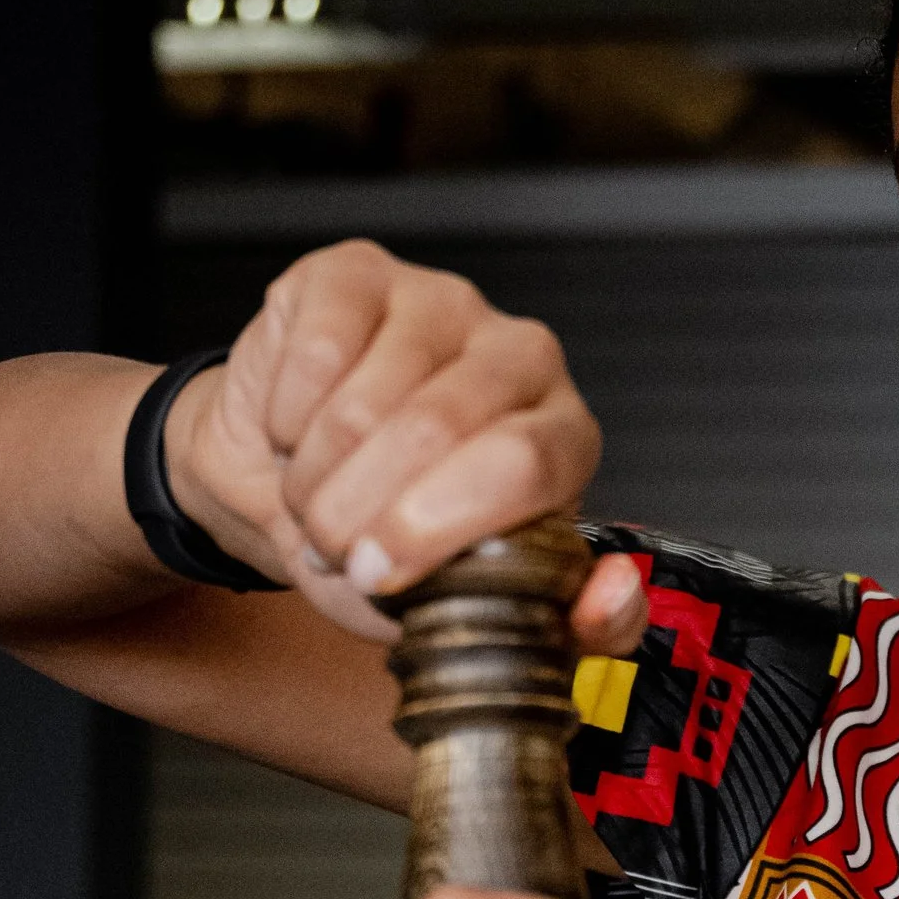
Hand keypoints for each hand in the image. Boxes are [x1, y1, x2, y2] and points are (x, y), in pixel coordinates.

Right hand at [168, 240, 647, 650]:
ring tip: (313, 502)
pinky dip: (284, 422)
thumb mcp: (477, 608)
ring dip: (313, 480)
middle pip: (437, 430)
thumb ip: (570, 624)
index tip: (378, 573)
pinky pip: (315, 353)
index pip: (527, 463)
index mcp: (566, 435)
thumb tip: (614, 595)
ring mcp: (442, 302)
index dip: (438, 525)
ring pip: (362, 402)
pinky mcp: (358, 274)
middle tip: (333, 551)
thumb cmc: (392, 539)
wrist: (290, 477)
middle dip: (359, 515)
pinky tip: (292, 437)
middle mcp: (520, 353)